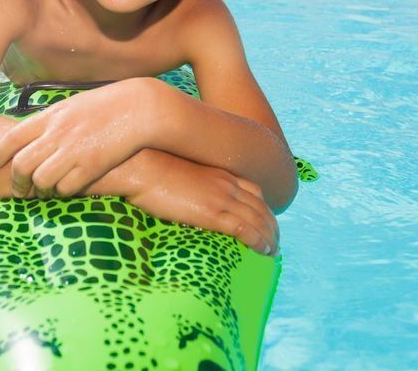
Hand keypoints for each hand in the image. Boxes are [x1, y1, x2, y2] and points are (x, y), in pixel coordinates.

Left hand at [0, 79, 154, 198]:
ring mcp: (74, 151)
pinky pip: (66, 188)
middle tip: (18, 190)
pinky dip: (62, 192)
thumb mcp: (72, 105)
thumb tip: (31, 135)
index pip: (13, 137)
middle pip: (22, 164)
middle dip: (16, 182)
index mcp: (51, 116)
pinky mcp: (91, 166)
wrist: (138, 108)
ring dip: (39, 191)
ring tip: (43, 193)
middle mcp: (58, 134)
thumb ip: (51, 120)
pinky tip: (64, 190)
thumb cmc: (105, 105)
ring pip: (41, 181)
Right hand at [126, 151, 279, 256]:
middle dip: (272, 225)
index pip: (253, 190)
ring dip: (270, 236)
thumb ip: (190, 185)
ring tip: (274, 252)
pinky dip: (259, 240)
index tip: (266, 221)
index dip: (263, 207)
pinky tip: (264, 251)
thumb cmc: (150, 170)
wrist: (142, 166)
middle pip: (261, 206)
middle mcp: (226, 184)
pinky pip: (245, 228)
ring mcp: (221, 198)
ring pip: (258, 219)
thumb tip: (185, 198)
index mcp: (218, 174)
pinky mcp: (212, 213)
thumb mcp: (177, 174)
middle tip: (276, 242)